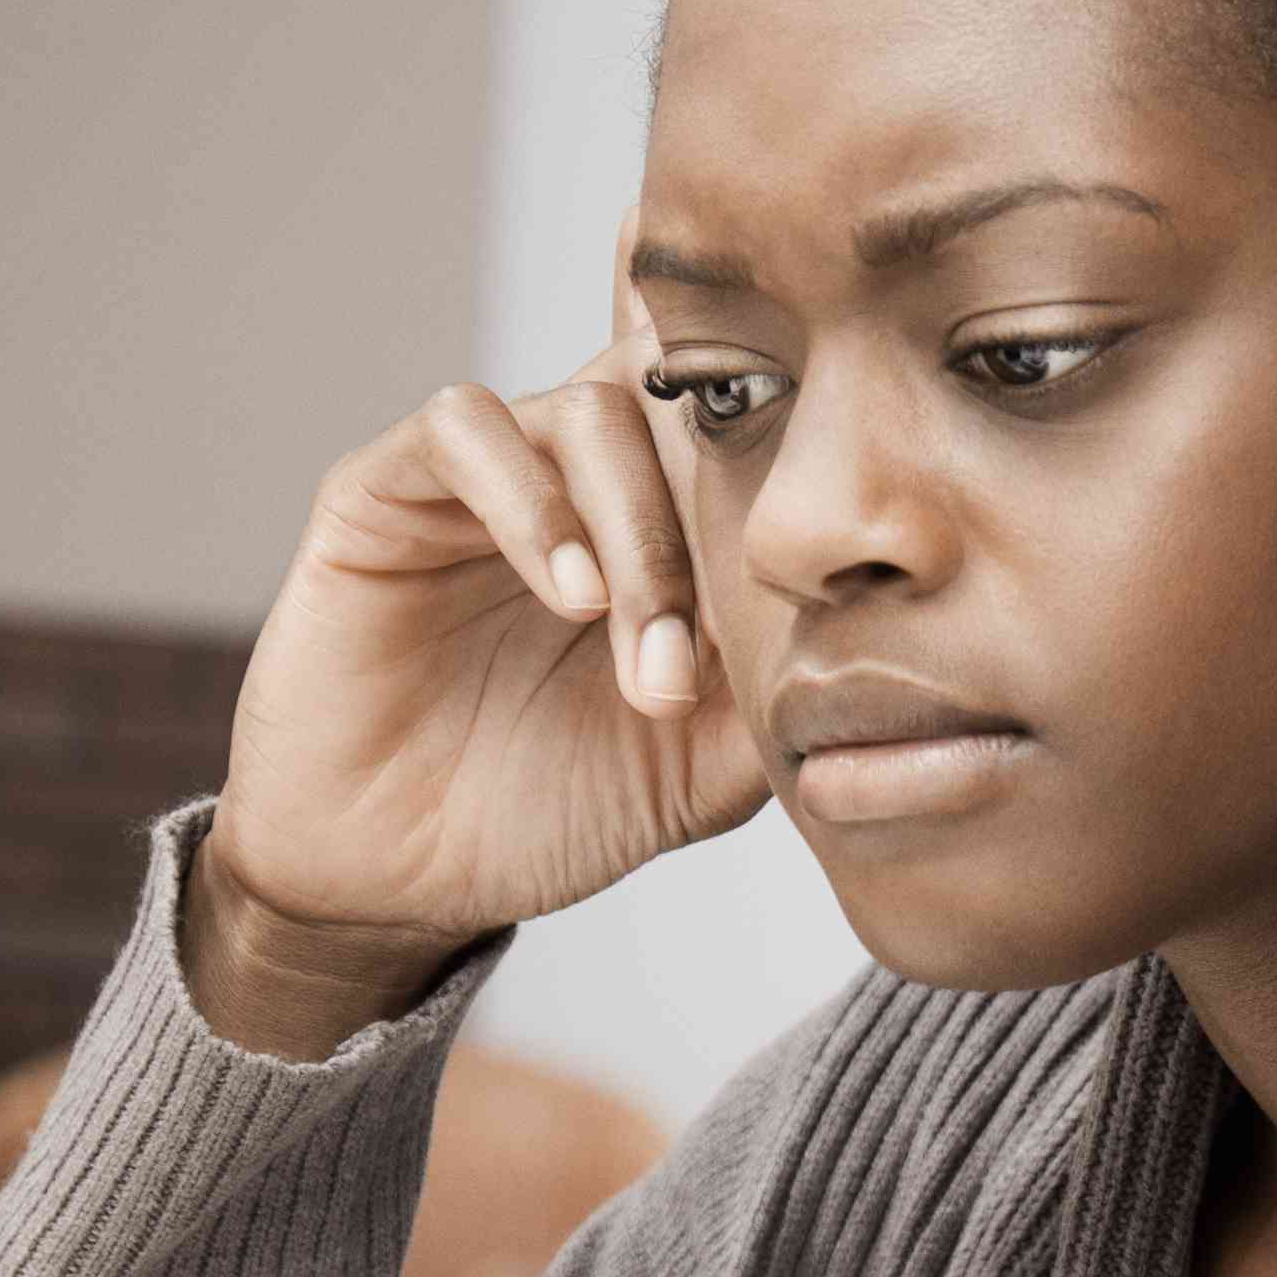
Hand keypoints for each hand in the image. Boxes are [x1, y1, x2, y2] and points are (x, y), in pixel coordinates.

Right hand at [186, 334, 770, 1055]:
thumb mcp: (704, 767)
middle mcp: (580, 480)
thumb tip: (889, 641)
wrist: (401, 878)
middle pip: (679, 397)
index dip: (793, 443)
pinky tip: (570, 595)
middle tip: (707, 653)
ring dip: (635, 532)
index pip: (742, 422)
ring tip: (642, 654)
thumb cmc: (551, 810)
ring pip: (589, 410)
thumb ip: (782, 690)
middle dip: (717, 512)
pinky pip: (464, 428)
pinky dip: (532, 500)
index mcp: (664, 525)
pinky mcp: (386, 487)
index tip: (834, 528)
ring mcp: (488, 475)